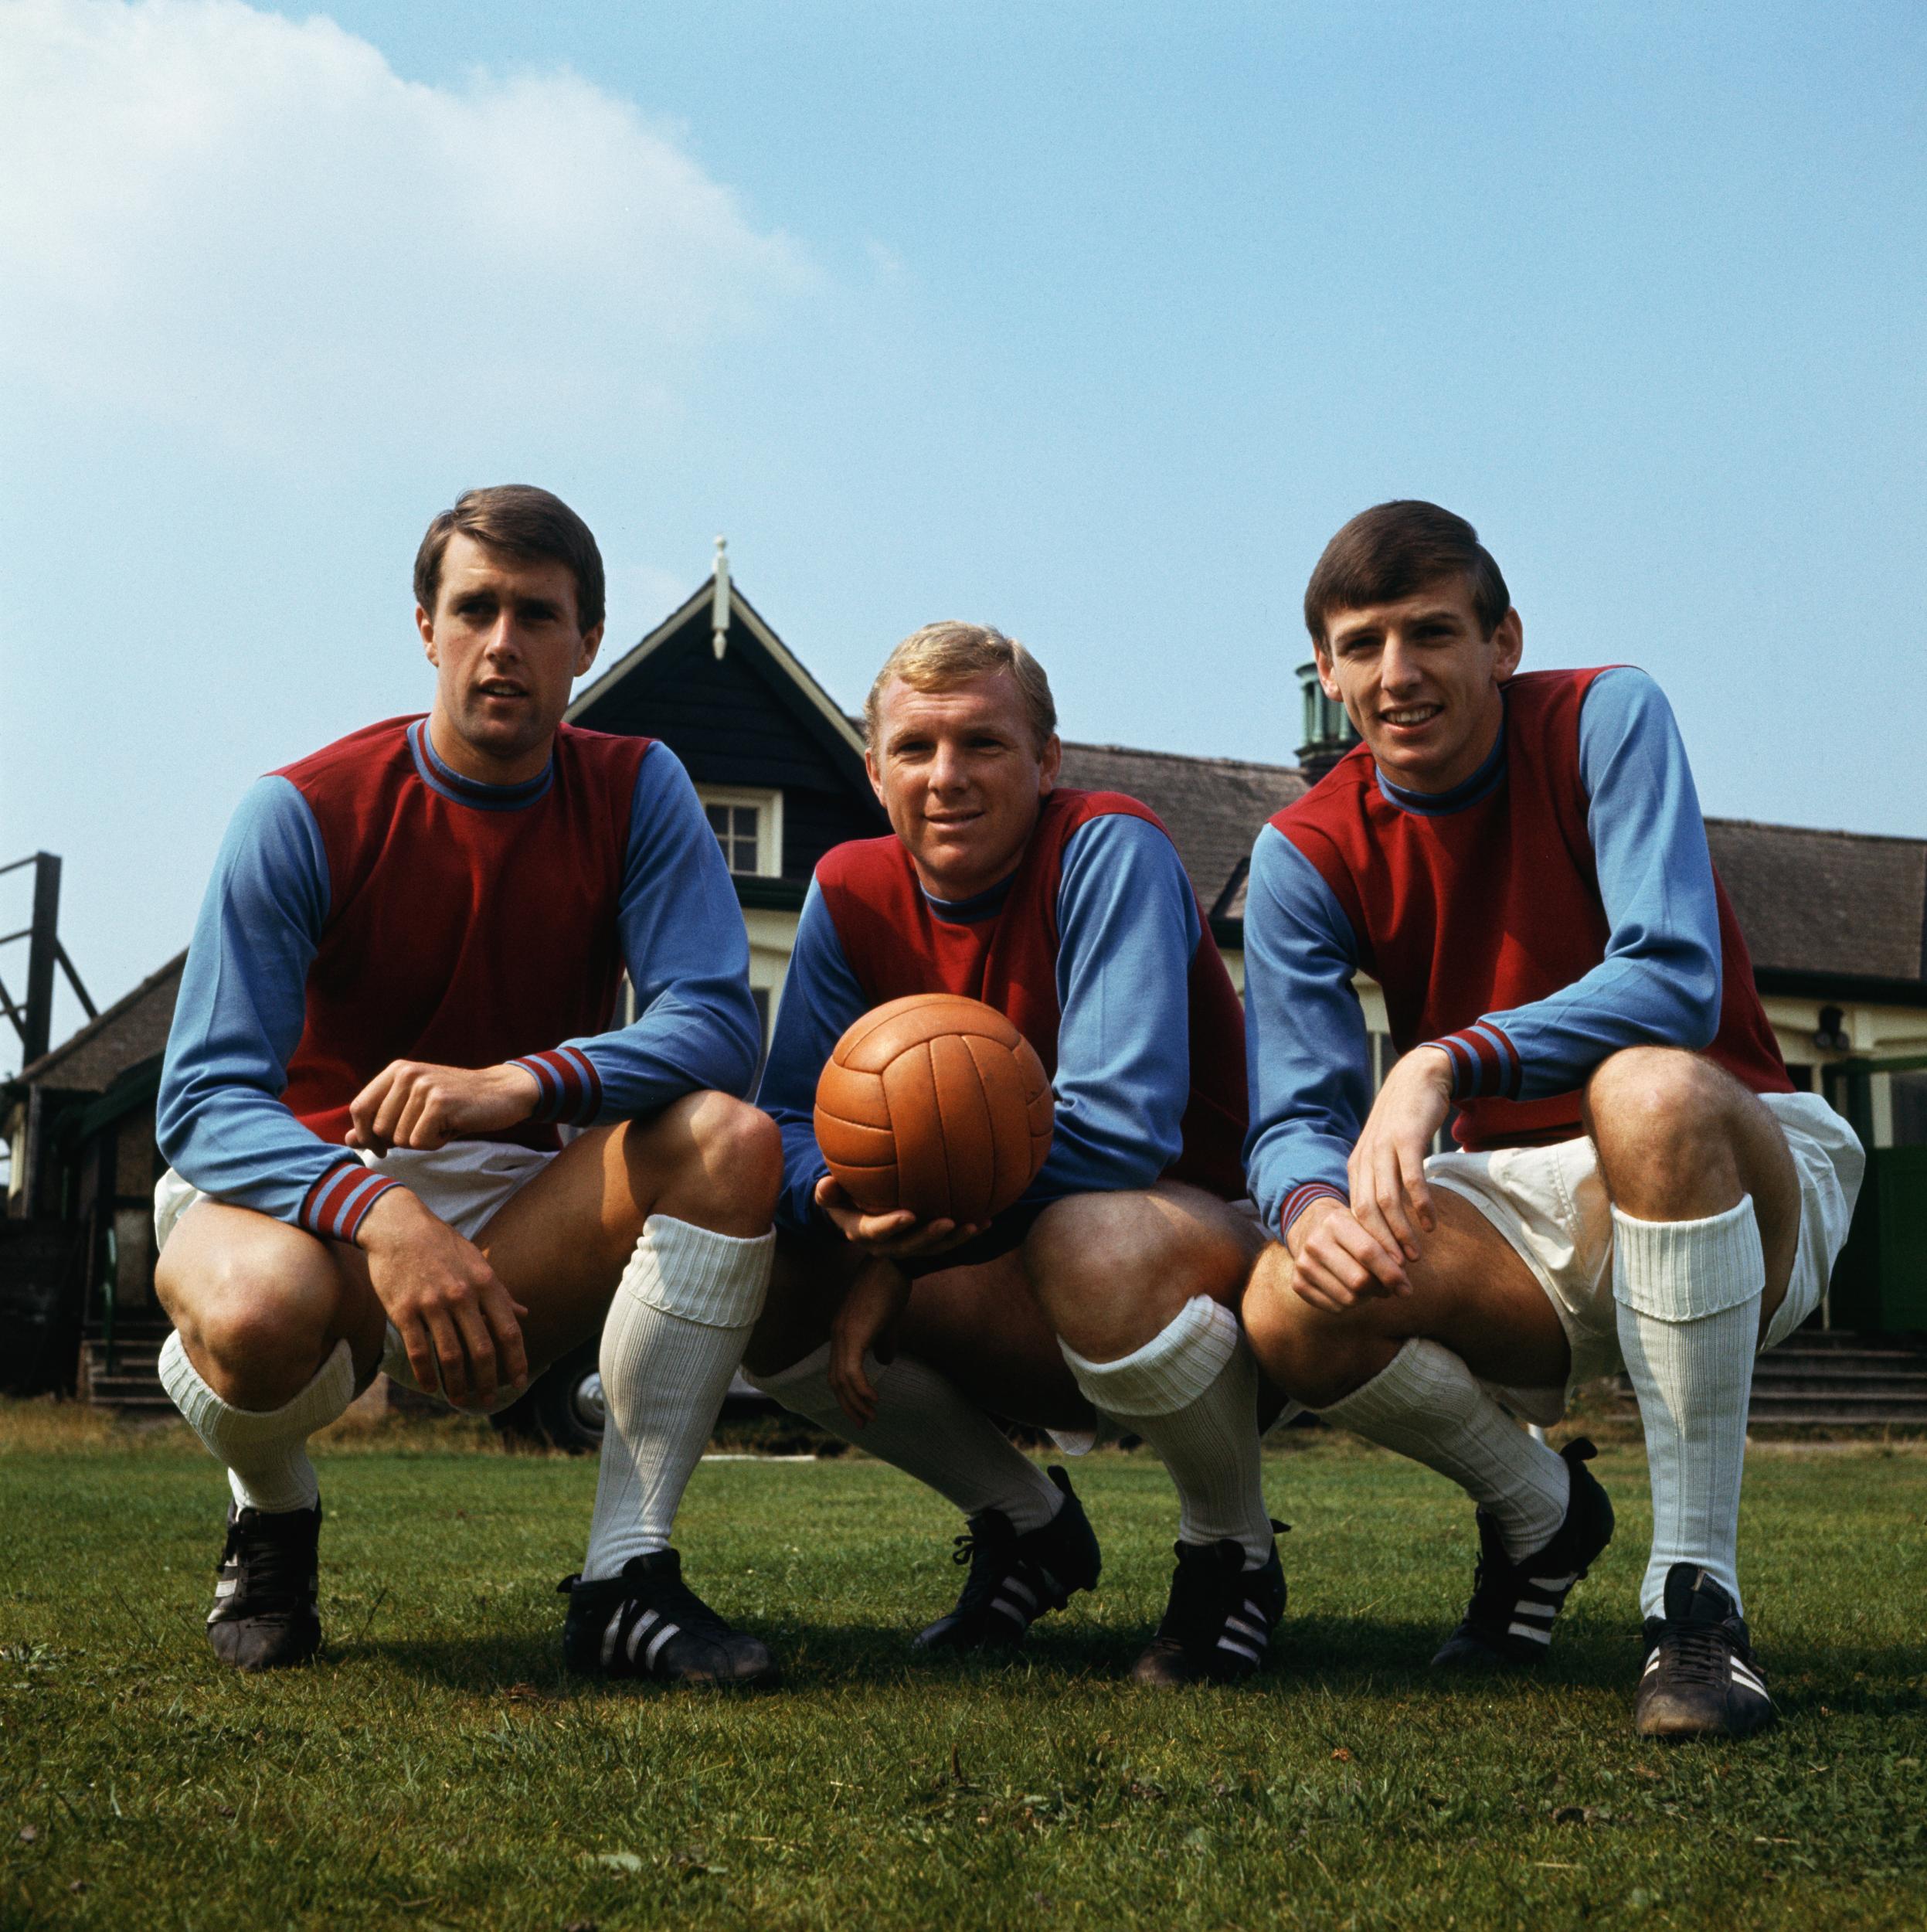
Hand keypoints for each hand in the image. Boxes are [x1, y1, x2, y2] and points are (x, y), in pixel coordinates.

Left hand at [346, 1060, 539, 1153]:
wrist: (501, 1093)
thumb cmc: (455, 1104)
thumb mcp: (413, 1108)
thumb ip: (380, 1121)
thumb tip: (349, 1139)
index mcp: (395, 1070)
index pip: (359, 1108)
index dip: (365, 1135)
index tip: (382, 1148)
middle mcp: (406, 1073)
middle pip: (378, 1128)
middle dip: (399, 1140)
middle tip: (427, 1129)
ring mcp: (423, 1086)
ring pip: (400, 1138)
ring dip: (422, 1141)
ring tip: (442, 1125)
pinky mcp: (440, 1102)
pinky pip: (421, 1141)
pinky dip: (436, 1143)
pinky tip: (452, 1127)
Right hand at [356, 1187, 529, 1407]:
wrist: (398, 1225)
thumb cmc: (441, 1245)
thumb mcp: (477, 1262)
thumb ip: (500, 1292)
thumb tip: (524, 1313)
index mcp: (485, 1283)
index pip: (508, 1331)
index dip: (517, 1360)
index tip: (520, 1381)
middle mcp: (462, 1295)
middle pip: (482, 1350)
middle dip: (488, 1381)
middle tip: (488, 1400)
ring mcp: (431, 1304)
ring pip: (450, 1356)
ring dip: (458, 1384)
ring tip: (461, 1399)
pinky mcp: (403, 1310)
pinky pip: (418, 1351)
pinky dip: (426, 1374)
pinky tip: (432, 1387)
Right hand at [812, 1175, 986, 1259]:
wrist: (858, 1212)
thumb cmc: (843, 1196)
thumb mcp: (830, 1194)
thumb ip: (827, 1191)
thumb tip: (825, 1184)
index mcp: (862, 1232)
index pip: (876, 1232)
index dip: (892, 1226)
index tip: (909, 1214)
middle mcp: (885, 1245)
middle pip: (909, 1246)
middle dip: (930, 1237)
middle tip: (949, 1222)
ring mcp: (906, 1246)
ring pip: (932, 1248)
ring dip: (954, 1239)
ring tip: (976, 1225)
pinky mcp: (923, 1243)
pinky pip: (945, 1242)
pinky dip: (965, 1233)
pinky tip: (988, 1221)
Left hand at [827, 1259, 911, 1427]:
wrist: (894, 1264)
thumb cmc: (892, 1287)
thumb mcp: (888, 1321)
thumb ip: (884, 1342)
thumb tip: (884, 1362)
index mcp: (842, 1331)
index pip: (837, 1370)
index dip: (847, 1393)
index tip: (862, 1411)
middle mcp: (837, 1334)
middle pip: (835, 1380)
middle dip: (848, 1405)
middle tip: (863, 1424)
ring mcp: (843, 1334)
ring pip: (842, 1380)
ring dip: (856, 1402)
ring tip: (871, 1416)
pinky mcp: (854, 1335)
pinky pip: (852, 1372)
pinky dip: (861, 1390)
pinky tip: (875, 1400)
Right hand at [1285, 1195, 1410, 1311]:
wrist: (1311, 1228)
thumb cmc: (1350, 1230)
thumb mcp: (1368, 1227)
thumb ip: (1388, 1249)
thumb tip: (1402, 1282)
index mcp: (1335, 1222)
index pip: (1369, 1253)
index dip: (1392, 1273)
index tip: (1407, 1287)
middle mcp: (1315, 1242)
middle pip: (1359, 1280)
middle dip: (1382, 1289)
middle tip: (1392, 1289)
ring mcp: (1303, 1264)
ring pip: (1349, 1298)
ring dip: (1367, 1298)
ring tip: (1371, 1287)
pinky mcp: (1297, 1283)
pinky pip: (1335, 1307)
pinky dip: (1350, 1305)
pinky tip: (1352, 1290)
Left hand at [1346, 1045, 1451, 1269]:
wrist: (1417, 1080)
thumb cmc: (1403, 1123)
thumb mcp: (1384, 1155)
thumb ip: (1382, 1183)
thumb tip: (1383, 1221)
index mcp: (1356, 1168)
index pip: (1354, 1216)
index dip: (1365, 1245)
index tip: (1378, 1270)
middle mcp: (1365, 1160)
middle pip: (1366, 1213)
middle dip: (1380, 1247)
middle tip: (1395, 1274)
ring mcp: (1383, 1149)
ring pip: (1386, 1201)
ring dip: (1400, 1232)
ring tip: (1413, 1257)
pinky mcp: (1406, 1140)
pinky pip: (1411, 1179)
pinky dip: (1420, 1206)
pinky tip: (1430, 1225)